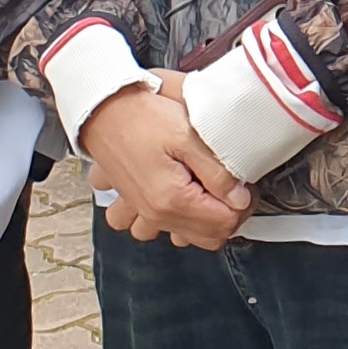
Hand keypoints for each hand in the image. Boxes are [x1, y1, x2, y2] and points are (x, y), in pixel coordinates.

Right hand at [83, 80, 257, 248]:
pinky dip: (179, 220)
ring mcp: (145, 213)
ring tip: (208, 191)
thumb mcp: (188, 135)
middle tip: (231, 186)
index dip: (244, 204)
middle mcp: (156, 215)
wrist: (102, 110)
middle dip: (228, 213)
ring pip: (189, 238)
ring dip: (204, 220)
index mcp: (172, 199)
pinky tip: (184, 197)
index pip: (226, 223)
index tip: (244, 184)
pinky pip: (162, 229)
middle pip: (210, 236)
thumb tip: (240, 198)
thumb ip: (218, 171)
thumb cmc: (141, 117)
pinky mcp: (137, 207)